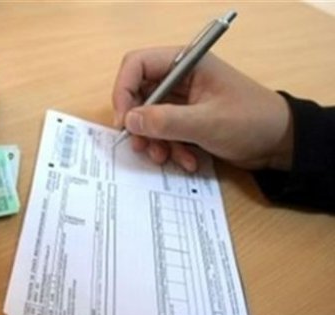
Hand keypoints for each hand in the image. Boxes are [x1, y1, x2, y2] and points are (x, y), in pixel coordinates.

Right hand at [112, 47, 293, 171]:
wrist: (280, 144)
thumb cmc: (251, 122)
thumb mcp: (206, 123)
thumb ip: (165, 121)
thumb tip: (129, 120)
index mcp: (187, 63)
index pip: (137, 65)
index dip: (123, 91)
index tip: (125, 121)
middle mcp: (181, 77)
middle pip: (139, 94)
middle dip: (140, 124)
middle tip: (142, 146)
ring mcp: (183, 99)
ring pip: (149, 117)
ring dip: (155, 141)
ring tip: (167, 158)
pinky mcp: (186, 119)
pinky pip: (164, 132)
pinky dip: (171, 148)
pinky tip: (187, 160)